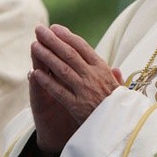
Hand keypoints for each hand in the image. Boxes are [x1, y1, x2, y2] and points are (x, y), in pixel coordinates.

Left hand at [30, 24, 121, 149]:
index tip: (55, 28)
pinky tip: (35, 73)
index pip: (82, 47)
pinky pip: (59, 91)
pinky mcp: (77, 106)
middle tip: (39, 29)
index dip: (67, 36)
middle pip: (69, 54)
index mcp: (102, 69)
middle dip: (53, 40)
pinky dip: (47, 81)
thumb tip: (116, 68)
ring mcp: (84, 90)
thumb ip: (115, 79)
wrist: (122, 129)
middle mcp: (93, 76)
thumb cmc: (120, 109)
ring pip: (62, 69)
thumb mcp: (121, 91)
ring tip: (34, 46)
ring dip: (46, 56)